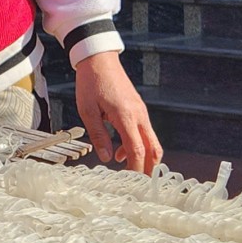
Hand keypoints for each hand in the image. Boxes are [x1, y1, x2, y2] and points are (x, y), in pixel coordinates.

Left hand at [73, 52, 162, 173]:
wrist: (99, 59)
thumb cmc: (91, 82)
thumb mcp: (87, 110)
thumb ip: (98, 135)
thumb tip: (107, 158)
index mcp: (126, 116)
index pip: (137, 150)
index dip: (135, 168)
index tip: (130, 182)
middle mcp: (139, 115)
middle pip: (154, 149)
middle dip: (148, 168)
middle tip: (137, 183)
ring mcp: (141, 112)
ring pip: (151, 141)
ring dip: (141, 156)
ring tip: (124, 167)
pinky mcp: (138, 109)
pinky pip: (143, 132)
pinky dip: (137, 144)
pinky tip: (119, 149)